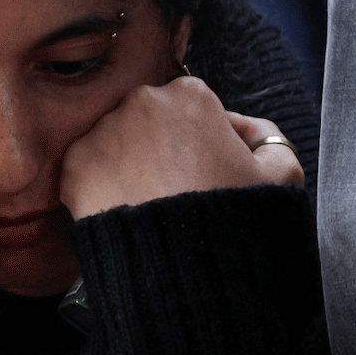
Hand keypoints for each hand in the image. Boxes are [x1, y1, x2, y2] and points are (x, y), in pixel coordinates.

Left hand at [59, 76, 303, 218]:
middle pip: (147, 120)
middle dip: (157, 146)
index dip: (197, 137)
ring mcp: (102, 132)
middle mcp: (141, 102)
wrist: (185, 260)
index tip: (199, 164)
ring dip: (126, 164)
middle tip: (170, 185)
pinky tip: (123, 208)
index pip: (189, 106)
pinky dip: (99, 188)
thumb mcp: (281, 171)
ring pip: (114, 143)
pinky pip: (85, 171)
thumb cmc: (234, 215)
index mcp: (190, 94)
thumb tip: (245, 132)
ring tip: (147, 200)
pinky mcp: (74, 165)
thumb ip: (268, 139)